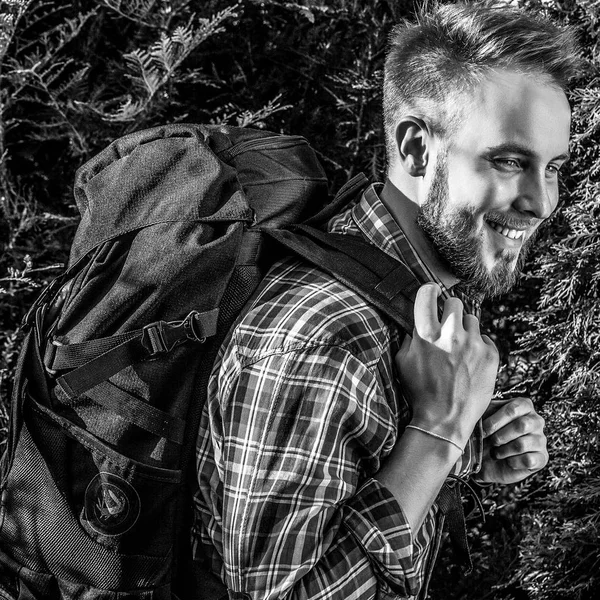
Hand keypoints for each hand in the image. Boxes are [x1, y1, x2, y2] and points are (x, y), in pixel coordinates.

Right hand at [396, 283, 498, 448]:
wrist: (444, 420)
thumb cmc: (420, 392)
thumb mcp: (402, 363)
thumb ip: (409, 338)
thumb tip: (416, 324)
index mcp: (426, 334)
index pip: (427, 295)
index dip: (428, 291)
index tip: (430, 293)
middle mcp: (451, 334)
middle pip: (454, 302)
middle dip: (449, 311)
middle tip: (447, 325)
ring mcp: (473, 344)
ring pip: (472, 320)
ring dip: (465, 329)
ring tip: (459, 348)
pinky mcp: (491, 355)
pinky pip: (485, 339)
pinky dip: (478, 346)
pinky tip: (470, 362)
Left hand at [476, 396, 547, 483]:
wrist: (488, 461)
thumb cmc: (486, 435)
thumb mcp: (482, 419)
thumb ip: (483, 409)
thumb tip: (476, 404)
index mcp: (523, 405)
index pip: (513, 409)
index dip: (495, 421)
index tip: (483, 431)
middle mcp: (536, 420)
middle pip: (521, 425)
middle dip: (500, 436)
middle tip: (491, 442)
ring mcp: (541, 439)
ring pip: (522, 444)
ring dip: (503, 450)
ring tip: (497, 452)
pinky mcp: (542, 458)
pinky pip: (528, 460)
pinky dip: (512, 462)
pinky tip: (507, 461)